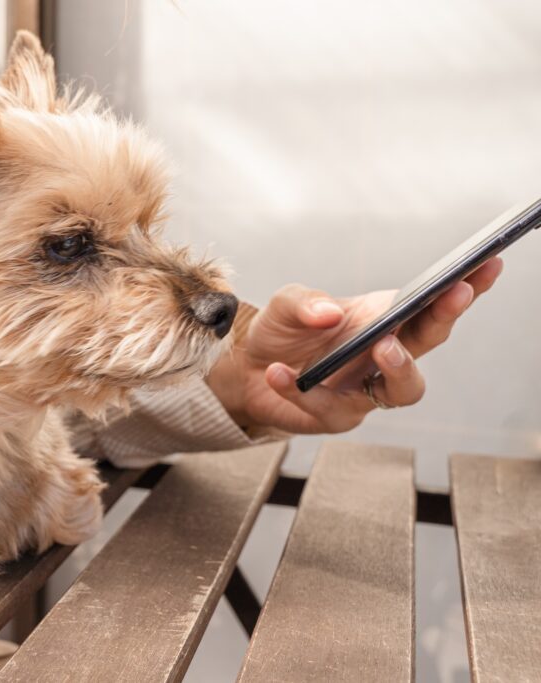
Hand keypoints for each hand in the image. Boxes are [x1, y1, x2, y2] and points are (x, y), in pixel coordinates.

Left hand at [206, 258, 503, 433]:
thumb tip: (331, 312)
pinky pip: (330, 407)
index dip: (465, 286)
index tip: (485, 265)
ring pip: (405, 390)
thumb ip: (305, 303)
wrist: (248, 370)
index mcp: (383, 318)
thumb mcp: (286, 304)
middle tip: (449, 297)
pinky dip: (300, 388)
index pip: (432, 302)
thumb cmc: (282, 332)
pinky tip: (278, 373)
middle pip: (431, 340)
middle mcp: (385, 354)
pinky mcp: (338, 417)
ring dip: (400, 368)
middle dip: (445, 317)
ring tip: (381, 346)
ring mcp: (367, 389)